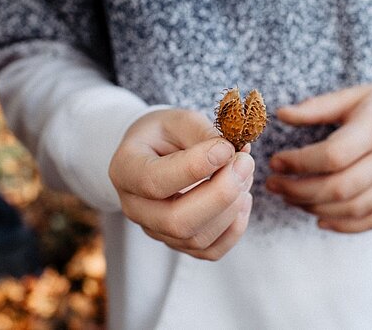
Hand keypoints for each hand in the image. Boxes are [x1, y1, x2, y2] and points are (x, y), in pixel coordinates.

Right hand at [109, 109, 254, 259]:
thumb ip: (204, 134)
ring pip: (197, 238)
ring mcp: (155, 230)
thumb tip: (235, 153)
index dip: (195, 167)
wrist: (155, 153)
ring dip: (232, 208)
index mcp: (125, 170)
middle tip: (245, 163)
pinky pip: (210, 251)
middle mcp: (135, 207)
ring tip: (244, 174)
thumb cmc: (165, 134)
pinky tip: (242, 198)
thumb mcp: (179, 121)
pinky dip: (235, 227)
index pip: (155, 181)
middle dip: (221, 194)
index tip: (226, 148)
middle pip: (177, 220)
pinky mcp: (178, 243)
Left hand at [266, 80, 371, 232]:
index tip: (276, 161)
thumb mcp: (353, 96)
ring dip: (315, 209)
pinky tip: (318, 218)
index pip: (334, 155)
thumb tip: (281, 114)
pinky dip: (343, 226)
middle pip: (341, 188)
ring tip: (290, 197)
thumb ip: (317, 107)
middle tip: (273, 184)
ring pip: (353, 208)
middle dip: (300, 191)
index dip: (299, 162)